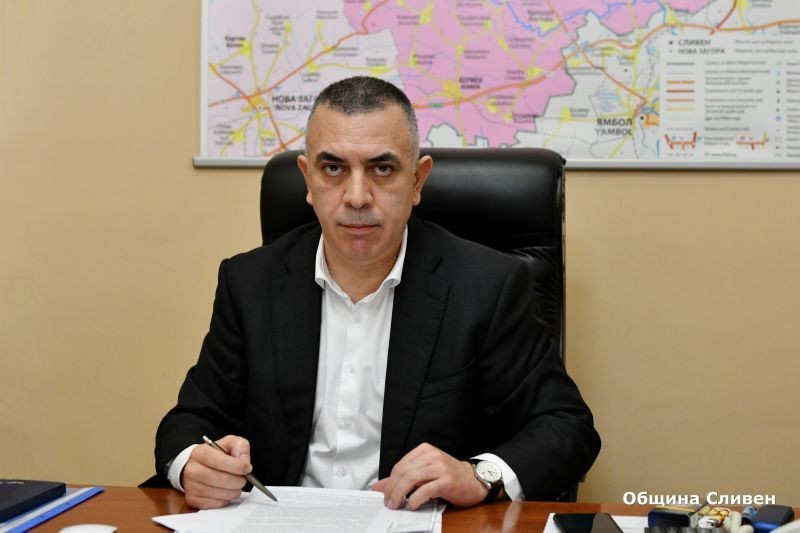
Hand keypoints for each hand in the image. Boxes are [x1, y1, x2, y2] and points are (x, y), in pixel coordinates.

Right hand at [182, 435, 251, 508]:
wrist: (199, 466)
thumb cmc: (216, 455)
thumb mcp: (230, 443)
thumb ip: (240, 447)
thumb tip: (244, 462)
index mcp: (200, 453)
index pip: (219, 461)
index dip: (237, 466)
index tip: (247, 468)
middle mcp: (192, 469)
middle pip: (221, 479)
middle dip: (238, 481)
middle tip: (243, 479)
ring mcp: (190, 486)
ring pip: (219, 493)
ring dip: (234, 491)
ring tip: (236, 485)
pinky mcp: (193, 500)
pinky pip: (215, 504)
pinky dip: (226, 499)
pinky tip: (226, 492)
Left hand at [372, 443, 487, 509]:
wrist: (474, 481)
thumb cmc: (449, 477)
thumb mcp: (424, 473)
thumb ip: (403, 478)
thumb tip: (378, 487)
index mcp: (425, 451)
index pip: (400, 465)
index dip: (389, 481)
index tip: (383, 494)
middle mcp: (432, 456)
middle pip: (404, 471)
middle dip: (392, 489)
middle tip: (388, 503)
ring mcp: (441, 467)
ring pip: (412, 479)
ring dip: (400, 494)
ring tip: (396, 505)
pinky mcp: (447, 481)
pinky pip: (426, 490)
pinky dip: (415, 499)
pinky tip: (411, 505)